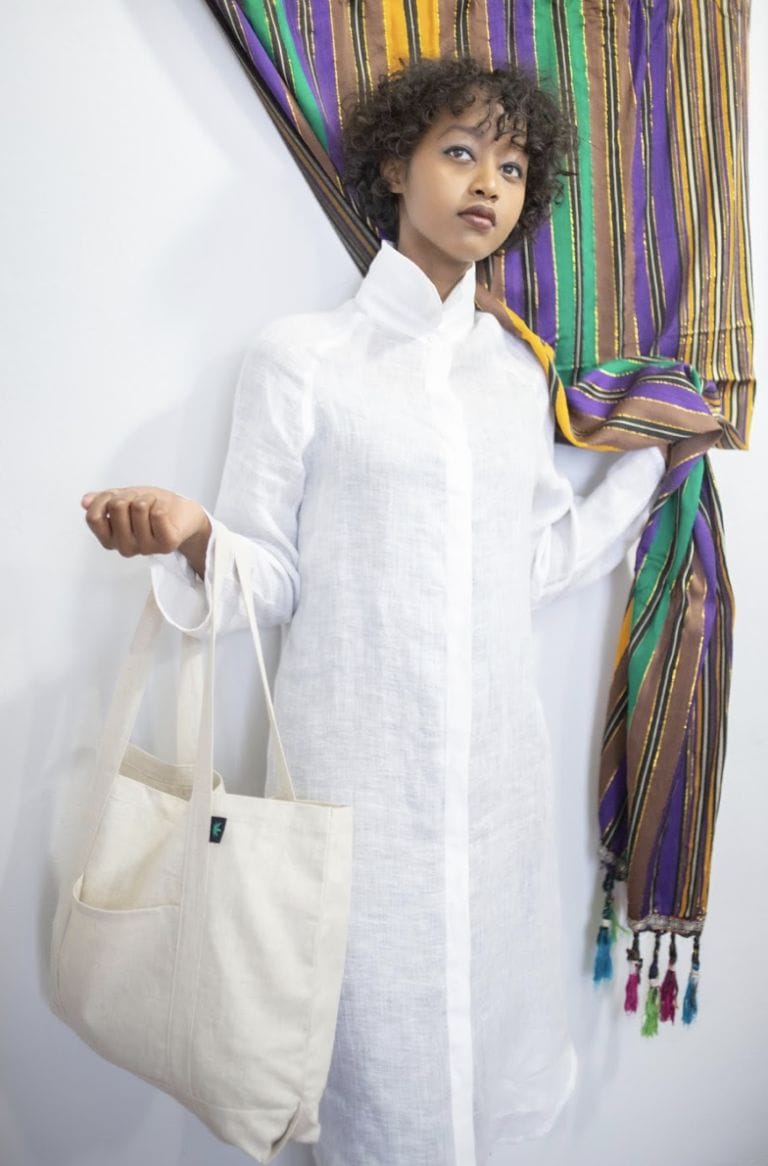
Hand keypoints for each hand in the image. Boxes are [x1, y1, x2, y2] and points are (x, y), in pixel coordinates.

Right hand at [80, 487, 210, 570]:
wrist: (183, 514)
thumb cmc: (151, 507)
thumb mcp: (123, 499)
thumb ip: (103, 501)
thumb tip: (85, 501)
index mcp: (110, 539)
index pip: (93, 517)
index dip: (104, 498)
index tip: (117, 496)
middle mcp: (125, 548)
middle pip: (116, 507)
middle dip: (130, 495)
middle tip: (141, 502)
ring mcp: (146, 548)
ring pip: (138, 507)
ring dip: (147, 498)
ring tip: (153, 506)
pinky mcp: (166, 544)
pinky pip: (157, 513)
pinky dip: (161, 504)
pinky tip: (164, 511)